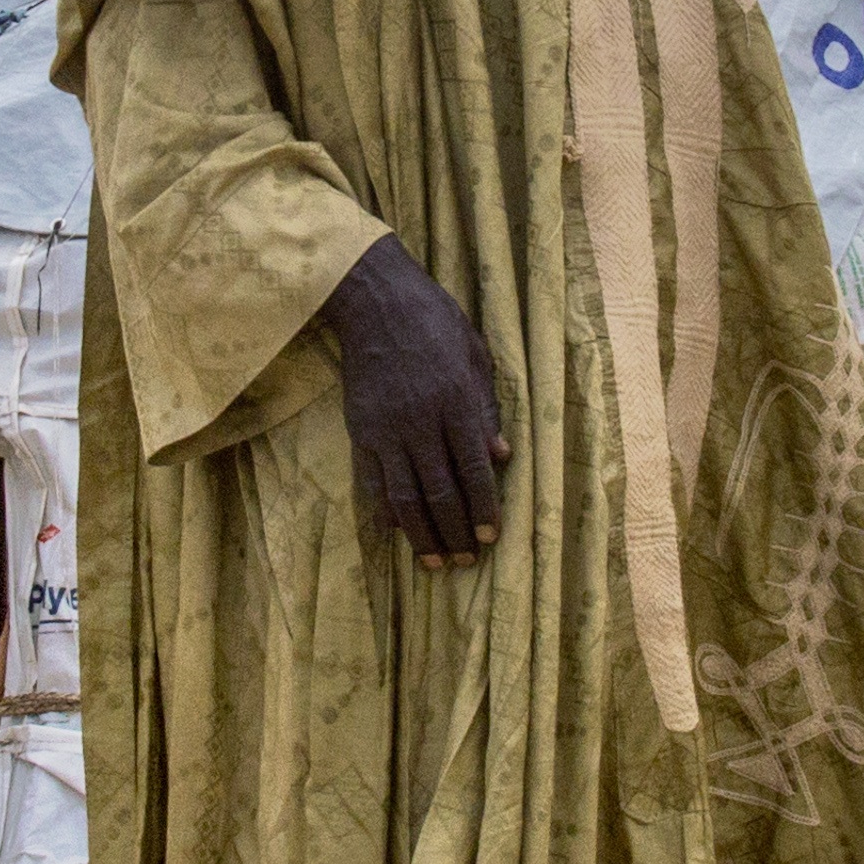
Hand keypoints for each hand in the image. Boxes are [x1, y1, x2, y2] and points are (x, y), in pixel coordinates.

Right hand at [320, 238, 509, 562]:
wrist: (374, 299)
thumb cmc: (434, 320)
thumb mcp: (475, 354)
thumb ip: (486, 408)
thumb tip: (502, 455)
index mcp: (455, 401)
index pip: (473, 468)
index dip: (484, 508)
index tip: (491, 537)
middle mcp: (420, 420)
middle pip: (440, 490)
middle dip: (455, 531)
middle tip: (468, 561)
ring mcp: (386, 428)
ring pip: (405, 495)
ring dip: (421, 534)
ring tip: (434, 563)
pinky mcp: (360, 429)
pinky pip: (371, 480)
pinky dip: (384, 511)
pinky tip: (395, 533)